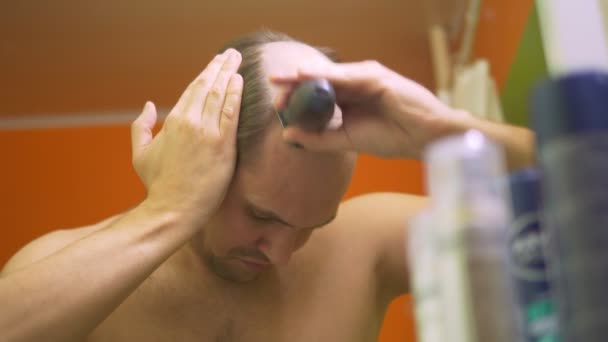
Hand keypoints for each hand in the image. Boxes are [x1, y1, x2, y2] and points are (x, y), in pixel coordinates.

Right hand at [130, 49, 242, 223]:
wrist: (173, 208)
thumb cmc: (157, 183)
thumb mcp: (139, 153)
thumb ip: (140, 126)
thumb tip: (149, 104)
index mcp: (173, 121)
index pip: (193, 90)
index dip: (206, 73)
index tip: (215, 63)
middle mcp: (191, 121)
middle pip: (208, 86)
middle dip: (220, 67)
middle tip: (231, 53)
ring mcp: (208, 132)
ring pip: (221, 95)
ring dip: (230, 75)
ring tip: (238, 60)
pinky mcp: (223, 145)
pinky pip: (232, 113)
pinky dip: (236, 95)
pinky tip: (240, 82)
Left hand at [271, 60, 462, 158]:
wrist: (425, 138)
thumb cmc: (393, 138)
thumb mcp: (348, 140)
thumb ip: (319, 138)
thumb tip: (287, 135)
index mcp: (349, 98)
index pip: (316, 93)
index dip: (296, 96)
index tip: (276, 104)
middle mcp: (355, 84)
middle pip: (319, 80)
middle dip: (295, 83)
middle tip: (273, 86)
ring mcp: (365, 78)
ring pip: (329, 74)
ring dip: (305, 76)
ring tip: (283, 78)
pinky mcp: (376, 77)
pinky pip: (346, 75)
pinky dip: (325, 74)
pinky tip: (306, 75)